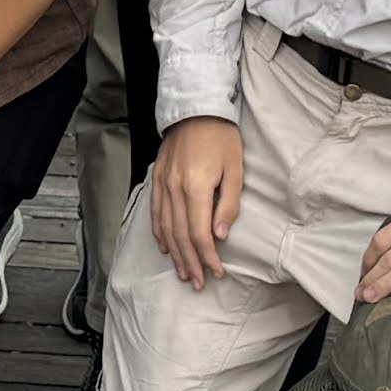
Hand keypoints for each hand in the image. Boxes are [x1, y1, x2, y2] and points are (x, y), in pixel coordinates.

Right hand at [149, 116, 246, 290]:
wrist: (196, 107)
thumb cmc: (221, 136)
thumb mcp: (235, 169)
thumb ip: (228, 204)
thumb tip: (220, 234)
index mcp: (196, 187)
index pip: (200, 233)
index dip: (208, 257)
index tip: (217, 272)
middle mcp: (175, 189)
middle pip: (181, 236)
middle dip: (191, 263)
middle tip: (199, 283)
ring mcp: (163, 184)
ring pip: (166, 228)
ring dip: (175, 254)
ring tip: (183, 273)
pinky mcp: (157, 178)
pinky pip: (155, 212)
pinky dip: (159, 233)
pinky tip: (165, 247)